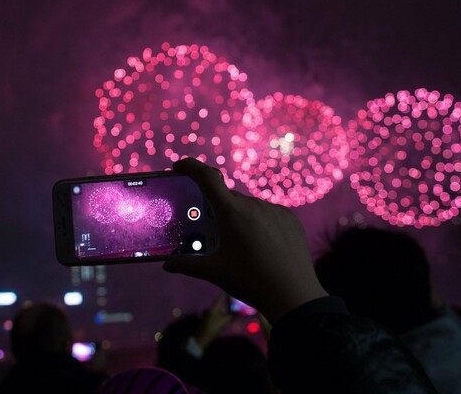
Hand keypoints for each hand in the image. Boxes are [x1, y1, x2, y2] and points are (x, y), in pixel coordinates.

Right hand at [163, 158, 327, 323]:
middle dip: (217, 208)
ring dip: (240, 217)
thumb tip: (167, 265)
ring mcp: (275, 210)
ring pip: (249, 206)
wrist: (293, 295)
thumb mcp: (215, 272)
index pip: (207, 178)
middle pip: (228, 197)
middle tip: (212, 228)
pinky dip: (260, 223)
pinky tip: (261, 245)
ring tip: (240, 244)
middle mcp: (254, 205)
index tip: (180, 166)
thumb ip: (188, 265)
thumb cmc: (250, 282)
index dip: (191, 167)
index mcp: (232, 213)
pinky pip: (269, 214)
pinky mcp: (290, 219)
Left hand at [195, 292, 231, 348]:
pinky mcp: (204, 319)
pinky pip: (213, 316)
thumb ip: (231, 315)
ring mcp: (205, 314)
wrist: (202, 337)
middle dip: (224, 308)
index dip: (224, 294)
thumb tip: (236, 312)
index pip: (220, 298)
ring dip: (220, 314)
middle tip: (229, 310)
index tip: (227, 291)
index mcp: (213, 308)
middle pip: (218, 306)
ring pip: (216, 312)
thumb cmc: (214, 327)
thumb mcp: (225, 321)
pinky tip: (219, 323)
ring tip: (225, 319)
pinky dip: (217, 318)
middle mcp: (208, 309)